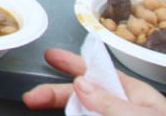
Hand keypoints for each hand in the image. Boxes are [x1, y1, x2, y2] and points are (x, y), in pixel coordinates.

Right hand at [23, 48, 165, 114]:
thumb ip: (111, 103)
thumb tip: (81, 83)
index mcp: (135, 97)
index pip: (99, 74)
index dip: (73, 64)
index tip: (49, 56)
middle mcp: (124, 111)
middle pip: (85, 98)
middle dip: (57, 95)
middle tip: (31, 98)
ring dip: (66, 112)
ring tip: (43, 107)